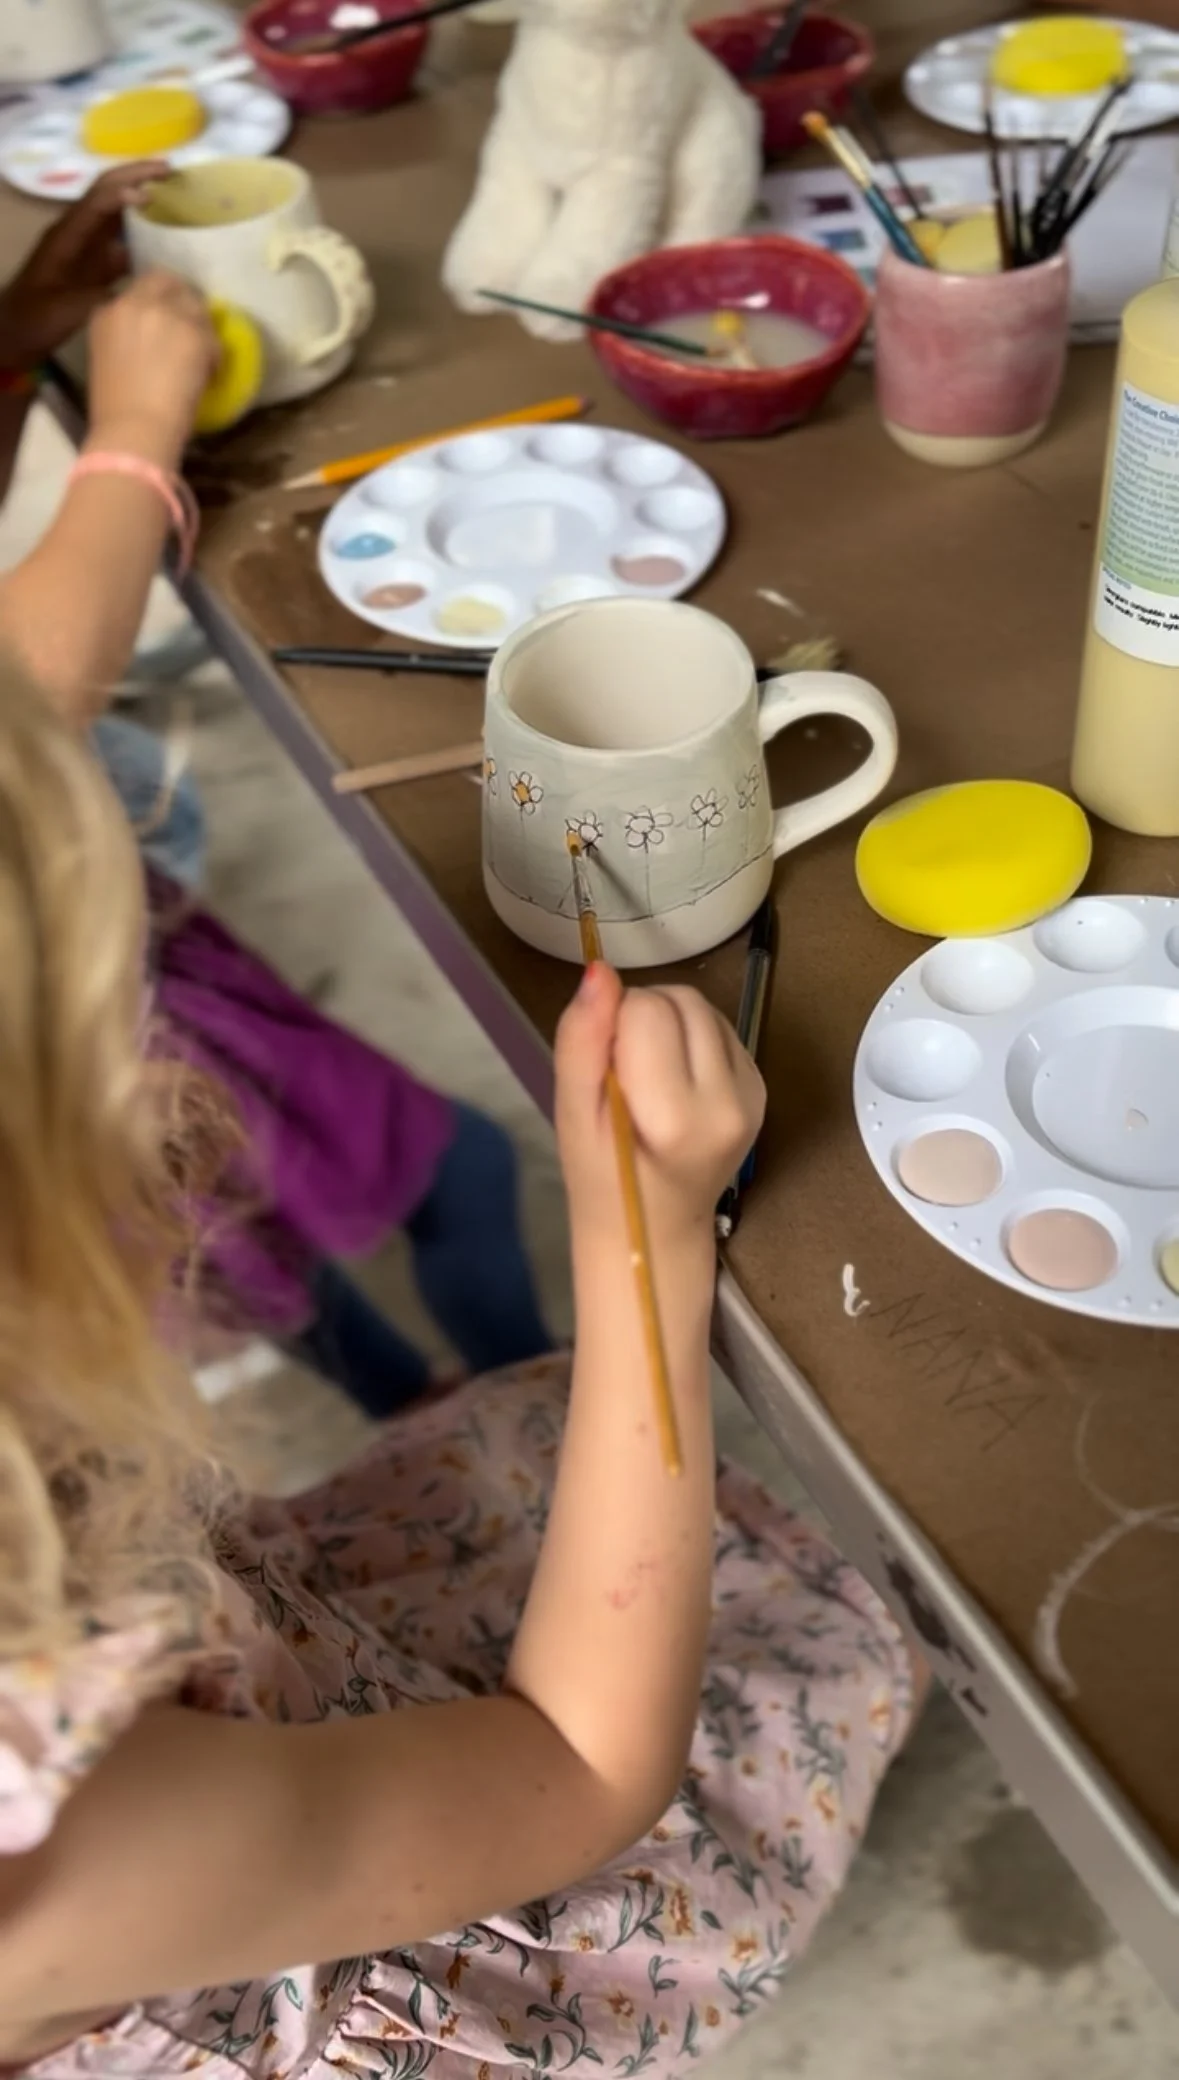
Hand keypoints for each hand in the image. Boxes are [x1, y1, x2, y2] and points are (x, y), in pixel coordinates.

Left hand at [0, 162, 167, 368]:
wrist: (14, 335)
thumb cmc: (34, 320)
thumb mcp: (66, 309)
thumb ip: (102, 296)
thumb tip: (141, 290)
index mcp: (68, 234)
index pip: (99, 197)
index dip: (127, 187)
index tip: (157, 190)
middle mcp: (78, 233)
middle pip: (109, 193)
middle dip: (138, 178)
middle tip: (171, 172)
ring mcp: (87, 250)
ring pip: (118, 217)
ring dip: (144, 205)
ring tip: (177, 199)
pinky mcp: (94, 269)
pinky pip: (122, 246)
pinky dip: (144, 240)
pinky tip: (168, 245)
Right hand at [88, 270, 218, 464]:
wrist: (132, 431)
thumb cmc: (115, 412)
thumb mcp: (106, 359)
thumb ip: (124, 336)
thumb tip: (152, 339)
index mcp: (105, 313)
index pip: (138, 290)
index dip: (157, 304)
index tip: (166, 322)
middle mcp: (133, 303)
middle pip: (166, 281)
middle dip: (182, 300)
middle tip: (193, 329)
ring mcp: (165, 314)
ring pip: (195, 305)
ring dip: (201, 329)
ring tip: (201, 358)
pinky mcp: (193, 332)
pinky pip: (213, 336)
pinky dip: (215, 355)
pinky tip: (208, 376)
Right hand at [556, 964, 764, 1251]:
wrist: (653, 1230)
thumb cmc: (602, 1178)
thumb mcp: (571, 1113)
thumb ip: (581, 1041)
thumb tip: (600, 972)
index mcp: (677, 1117)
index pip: (646, 1010)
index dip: (613, 1026)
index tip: (606, 1070)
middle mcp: (728, 1101)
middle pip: (681, 1000)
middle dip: (642, 1015)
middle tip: (623, 1069)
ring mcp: (753, 1094)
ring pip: (704, 1008)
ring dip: (668, 1022)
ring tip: (648, 1074)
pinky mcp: (761, 1087)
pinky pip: (721, 1028)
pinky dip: (691, 1037)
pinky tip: (674, 1078)